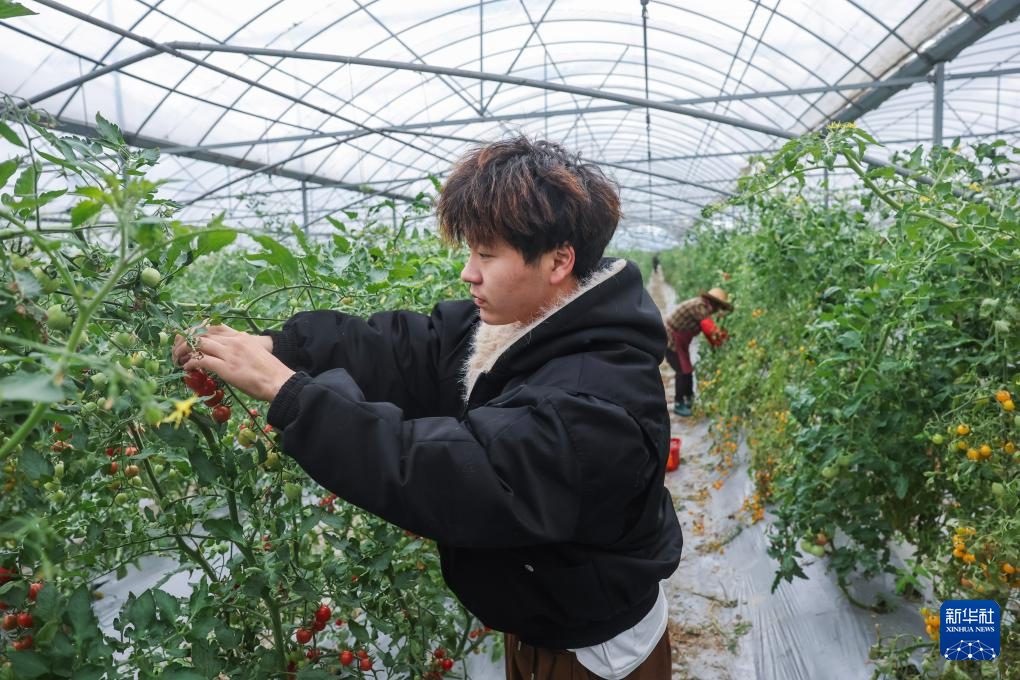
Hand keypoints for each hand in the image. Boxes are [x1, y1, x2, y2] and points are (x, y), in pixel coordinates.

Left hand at [174, 325, 292, 401]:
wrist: (280, 382)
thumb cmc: (270, 372)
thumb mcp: (255, 353)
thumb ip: (240, 349)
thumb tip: (227, 356)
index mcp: (240, 336)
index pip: (212, 326)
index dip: (195, 330)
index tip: (187, 338)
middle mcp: (233, 341)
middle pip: (201, 333)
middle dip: (185, 341)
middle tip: (177, 350)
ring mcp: (230, 354)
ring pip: (198, 344)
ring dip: (183, 351)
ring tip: (178, 360)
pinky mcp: (227, 368)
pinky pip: (201, 361)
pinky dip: (190, 363)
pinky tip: (186, 369)